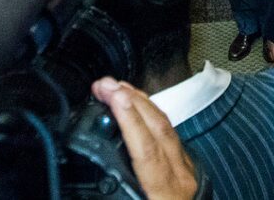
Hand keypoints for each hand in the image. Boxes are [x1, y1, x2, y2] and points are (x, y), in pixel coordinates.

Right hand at [91, 77, 197, 199]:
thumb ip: (114, 196)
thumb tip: (88, 173)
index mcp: (166, 196)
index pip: (147, 151)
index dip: (130, 120)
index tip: (113, 96)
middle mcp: (180, 180)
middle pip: (159, 129)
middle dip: (131, 100)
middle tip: (104, 84)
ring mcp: (186, 171)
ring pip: (165, 126)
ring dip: (139, 102)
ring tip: (116, 87)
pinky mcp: (186, 168)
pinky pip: (169, 132)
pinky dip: (151, 114)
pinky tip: (137, 106)